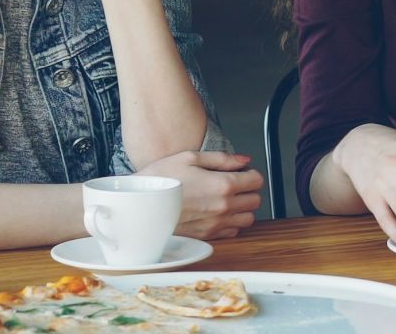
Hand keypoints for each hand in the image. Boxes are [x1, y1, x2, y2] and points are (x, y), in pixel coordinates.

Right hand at [138, 150, 263, 239]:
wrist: (138, 206)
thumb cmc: (161, 180)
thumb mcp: (190, 158)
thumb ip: (222, 159)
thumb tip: (244, 160)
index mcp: (222, 185)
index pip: (256, 181)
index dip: (251, 173)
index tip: (242, 171)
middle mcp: (223, 207)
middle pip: (256, 201)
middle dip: (249, 190)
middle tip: (236, 183)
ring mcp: (215, 224)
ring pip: (247, 219)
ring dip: (243, 208)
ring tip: (228, 199)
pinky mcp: (206, 236)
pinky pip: (232, 231)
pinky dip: (231, 223)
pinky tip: (218, 212)